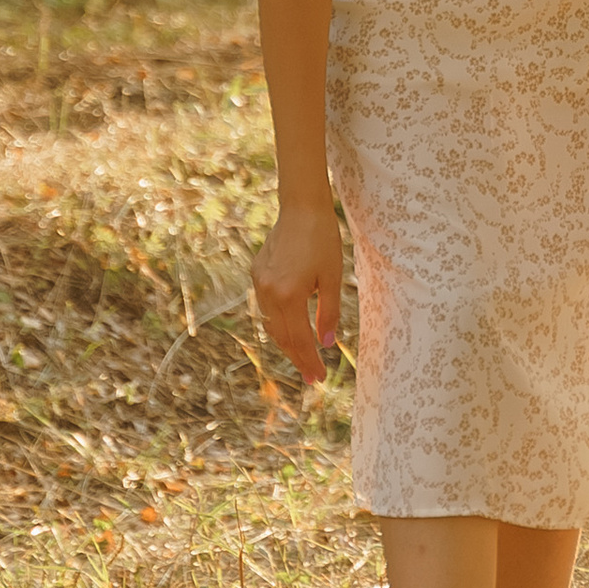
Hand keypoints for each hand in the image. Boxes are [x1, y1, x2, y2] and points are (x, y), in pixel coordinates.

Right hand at [252, 197, 345, 385]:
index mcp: (289, 295)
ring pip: (271, 324)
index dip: (309, 361)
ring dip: (287, 342)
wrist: (301, 209)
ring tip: (303, 357)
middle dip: (297, 358)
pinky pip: (266, 307)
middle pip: (282, 337)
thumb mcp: (333, 278)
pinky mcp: (256, 274)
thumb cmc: (323, 240)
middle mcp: (268, 292)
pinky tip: (291, 328)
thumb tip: (327, 343)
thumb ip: (329, 313)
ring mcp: (259, 283)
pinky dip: (278, 322)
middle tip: (312, 376)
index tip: (318, 378)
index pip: (300, 339)